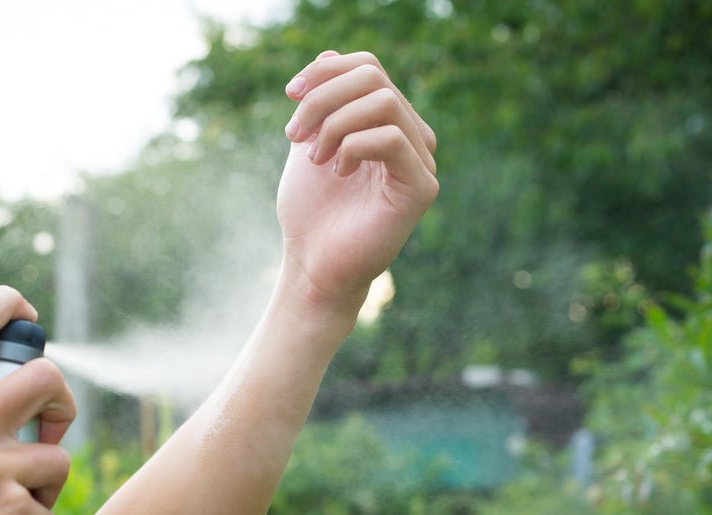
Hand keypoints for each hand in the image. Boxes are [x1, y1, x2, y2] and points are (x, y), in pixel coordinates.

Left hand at [276, 50, 437, 314]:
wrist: (313, 264)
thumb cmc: (311, 212)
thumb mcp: (308, 143)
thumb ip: (322, 102)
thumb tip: (331, 53)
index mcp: (388, 123)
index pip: (368, 67)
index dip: (326, 71)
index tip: (289, 95)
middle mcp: (411, 137)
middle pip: (373, 77)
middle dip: (323, 98)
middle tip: (294, 135)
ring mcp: (421, 162)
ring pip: (383, 102)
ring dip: (333, 123)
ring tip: (313, 157)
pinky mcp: (421, 187)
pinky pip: (389, 138)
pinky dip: (352, 146)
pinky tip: (336, 172)